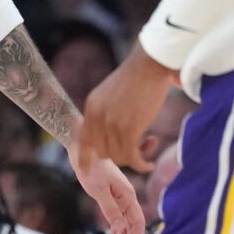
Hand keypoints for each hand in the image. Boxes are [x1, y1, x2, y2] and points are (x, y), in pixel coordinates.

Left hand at [70, 141, 144, 233]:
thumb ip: (110, 209)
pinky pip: (118, 215)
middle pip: (133, 225)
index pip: (137, 222)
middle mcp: (126, 196)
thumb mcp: (98, 190)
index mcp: (127, 194)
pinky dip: (117, 228)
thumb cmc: (90, 166)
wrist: (83, 149)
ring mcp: (119, 196)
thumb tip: (120, 228)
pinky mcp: (111, 195)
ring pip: (125, 222)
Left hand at [74, 49, 176, 172]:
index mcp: (91, 107)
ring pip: (119, 156)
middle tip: (139, 147)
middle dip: (120, 154)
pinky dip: (142, 164)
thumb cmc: (139, 78)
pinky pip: (132, 157)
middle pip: (103, 152)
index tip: (84, 169)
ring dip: (134, 157)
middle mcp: (97, 116)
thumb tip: (109, 138)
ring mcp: (111, 123)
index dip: (84, 157)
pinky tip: (150, 165)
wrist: (151, 64)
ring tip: (150, 144)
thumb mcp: (111, 94)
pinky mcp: (129, 129)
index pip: (83, 140)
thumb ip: (105, 113)